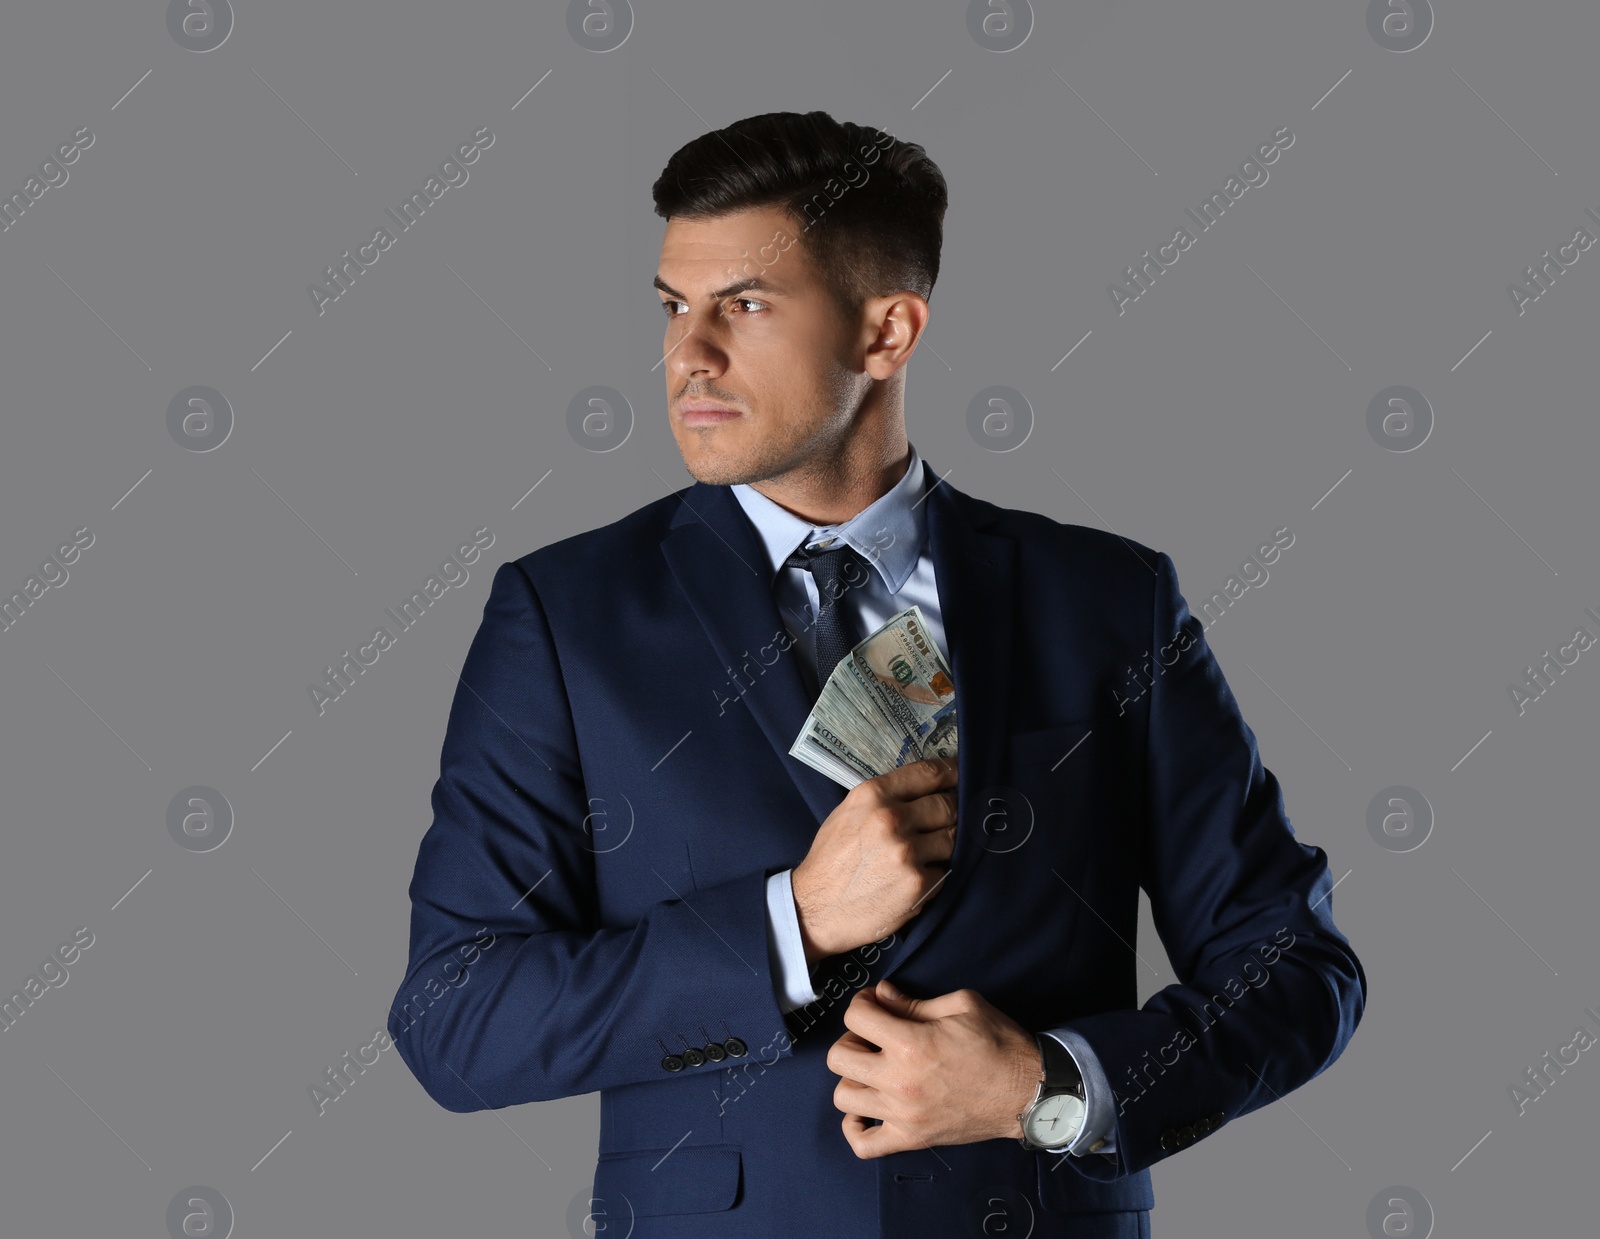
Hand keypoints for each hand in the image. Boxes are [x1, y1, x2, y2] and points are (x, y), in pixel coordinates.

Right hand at [791, 757, 958, 964]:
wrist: (816, 909)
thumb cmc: (832, 859)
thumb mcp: (848, 813)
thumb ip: (885, 798)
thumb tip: (926, 789)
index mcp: (873, 795)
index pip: (927, 773)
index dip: (952, 771)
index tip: (962, 773)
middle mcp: (891, 818)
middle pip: (947, 805)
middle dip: (952, 813)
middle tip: (948, 821)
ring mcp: (907, 851)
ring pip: (952, 838)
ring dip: (945, 846)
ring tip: (927, 854)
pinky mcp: (918, 882)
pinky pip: (945, 870)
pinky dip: (936, 874)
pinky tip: (916, 878)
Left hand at [827, 979, 1041, 1157]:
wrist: (1027, 1091)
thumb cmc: (999, 1043)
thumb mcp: (961, 1005)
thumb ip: (914, 1002)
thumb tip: (882, 994)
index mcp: (910, 1044)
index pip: (855, 1017)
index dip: (862, 1003)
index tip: (877, 1004)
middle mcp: (899, 1081)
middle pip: (839, 1057)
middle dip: (853, 1038)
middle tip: (875, 1036)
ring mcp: (903, 1115)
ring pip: (843, 1096)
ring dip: (854, 1078)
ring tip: (875, 1069)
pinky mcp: (912, 1139)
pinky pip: (862, 1144)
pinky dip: (855, 1128)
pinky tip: (867, 1108)